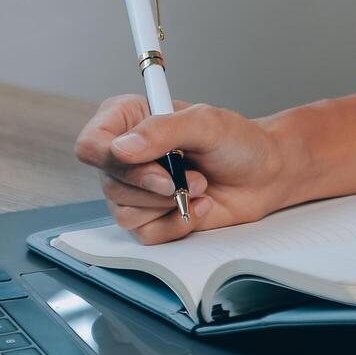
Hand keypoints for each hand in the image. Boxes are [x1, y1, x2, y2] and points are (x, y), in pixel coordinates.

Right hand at [74, 95, 290, 243]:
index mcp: (125, 120)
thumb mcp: (205, 123)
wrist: (264, 174)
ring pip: (124, 213)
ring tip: (200, 186)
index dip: (111, 159)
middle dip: (155, 185)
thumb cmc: (236, 141)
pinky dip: (177, 224)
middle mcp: (123, 156)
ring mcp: (134, 190)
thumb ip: (162, 130)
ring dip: (169, 204)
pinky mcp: (150, 218)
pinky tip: (200, 206)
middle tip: (191, 175)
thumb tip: (120, 149)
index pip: (91, 145)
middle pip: (109, 183)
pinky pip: (146, 234)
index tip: (149, 162)